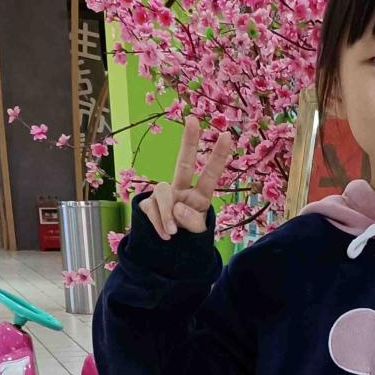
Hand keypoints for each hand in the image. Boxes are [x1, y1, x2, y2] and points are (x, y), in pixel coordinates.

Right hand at [139, 114, 233, 241]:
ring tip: (173, 233)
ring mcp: (163, 195)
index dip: (218, 156)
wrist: (166, 254)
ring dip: (167, 214)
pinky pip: (151, 209)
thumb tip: (177, 207)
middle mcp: (181, 190)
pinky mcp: (147, 204)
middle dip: (189, 141)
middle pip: (183, 162)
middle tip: (192, 119)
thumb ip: (192, 222)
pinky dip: (159, 225)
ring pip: (162, 192)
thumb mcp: (196, 234)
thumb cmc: (188, 240)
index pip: (210, 175)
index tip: (227, 135)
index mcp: (199, 196)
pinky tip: (165, 236)